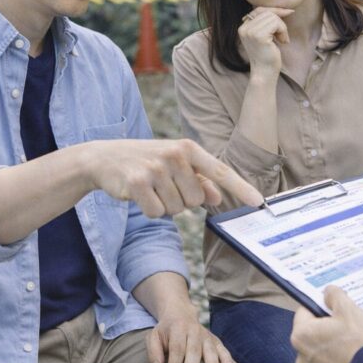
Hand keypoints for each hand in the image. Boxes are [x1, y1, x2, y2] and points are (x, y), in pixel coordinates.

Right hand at [88, 138, 262, 216]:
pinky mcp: (136, 184)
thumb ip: (199, 180)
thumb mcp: (176, 165)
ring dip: (164, 205)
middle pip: (196, 200)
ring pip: (177, 209)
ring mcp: (155, 169)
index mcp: (188, 148)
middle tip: (163, 185)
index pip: (220, 171)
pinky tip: (139, 195)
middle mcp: (174, 155)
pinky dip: (150, 210)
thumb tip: (217, 197)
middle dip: (182, 201)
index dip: (240, 188)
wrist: (105, 158)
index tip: (258, 202)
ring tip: (151, 188)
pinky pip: (157, 213)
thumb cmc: (148, 161)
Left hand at [146, 299, 233, 362]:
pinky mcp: (213, 339)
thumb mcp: (153, 336)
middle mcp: (194, 330)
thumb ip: (154, 353)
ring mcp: (206, 334)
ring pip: (210, 349)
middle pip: (193, 349)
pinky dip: (226, 358)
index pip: (177, 348)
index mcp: (177, 328)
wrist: (180, 312)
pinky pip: (221, 348)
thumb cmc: (166, 330)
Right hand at [238, 7, 293, 76]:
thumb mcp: (265, 36)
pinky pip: (277, 24)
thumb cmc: (268, 56)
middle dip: (279, 22)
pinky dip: (283, 31)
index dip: (275, 10)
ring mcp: (250, 32)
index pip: (259, 10)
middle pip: (267, 12)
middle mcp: (244, 28)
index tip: (289, 12)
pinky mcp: (259, 36)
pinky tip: (283, 42)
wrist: (265, 72)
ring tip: (282, 40)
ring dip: (282, 28)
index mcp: (243, 28)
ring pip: (273, 17)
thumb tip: (284, 9)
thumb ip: (267, 23)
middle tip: (282, 36)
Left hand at [291, 285, 362, 362]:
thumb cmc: (359, 342)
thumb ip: (334, 295)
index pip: (305, 312)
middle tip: (347, 328)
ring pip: (320, 354)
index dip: (321, 308)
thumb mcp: (349, 308)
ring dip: (331, 349)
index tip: (335, 311)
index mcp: (301, 335)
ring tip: (352, 348)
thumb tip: (327, 292)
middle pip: (312, 334)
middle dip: (326, 330)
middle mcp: (301, 357)